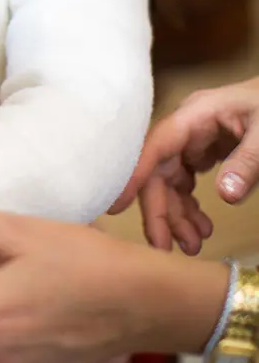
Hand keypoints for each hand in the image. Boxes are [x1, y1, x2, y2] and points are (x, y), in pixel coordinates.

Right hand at [108, 78, 258, 252]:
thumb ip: (247, 162)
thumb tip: (225, 196)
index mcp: (194, 116)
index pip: (154, 147)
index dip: (133, 177)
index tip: (116, 207)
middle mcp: (186, 129)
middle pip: (158, 171)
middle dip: (160, 210)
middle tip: (165, 247)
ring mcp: (192, 140)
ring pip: (169, 181)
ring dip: (176, 214)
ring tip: (192, 245)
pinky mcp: (202, 151)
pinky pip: (185, 182)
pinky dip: (190, 206)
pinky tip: (200, 227)